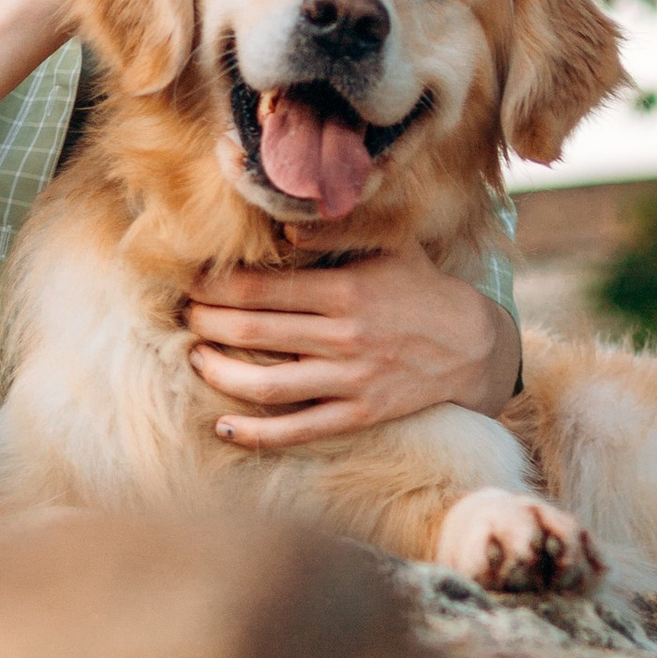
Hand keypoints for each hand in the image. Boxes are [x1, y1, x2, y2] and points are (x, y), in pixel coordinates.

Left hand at [182, 246, 519, 449]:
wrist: (473, 346)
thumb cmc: (418, 288)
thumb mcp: (386, 247)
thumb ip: (335, 233)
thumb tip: (282, 224)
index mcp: (344, 290)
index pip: (261, 288)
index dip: (216, 285)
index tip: (189, 281)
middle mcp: (344, 336)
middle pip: (253, 331)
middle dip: (207, 323)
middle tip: (183, 315)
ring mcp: (351, 380)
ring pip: (266, 385)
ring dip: (219, 372)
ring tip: (195, 358)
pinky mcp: (360, 414)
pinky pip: (299, 429)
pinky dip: (257, 433)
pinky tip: (223, 427)